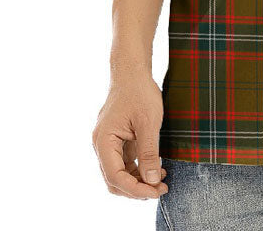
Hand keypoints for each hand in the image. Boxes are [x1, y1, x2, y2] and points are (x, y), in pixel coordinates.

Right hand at [92, 68, 169, 198]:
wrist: (132, 71)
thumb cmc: (139, 92)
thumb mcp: (149, 123)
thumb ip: (148, 153)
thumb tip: (151, 181)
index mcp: (104, 141)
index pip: (115, 176)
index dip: (135, 189)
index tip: (155, 191)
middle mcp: (101, 145)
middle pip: (114, 180)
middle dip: (136, 189)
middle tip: (160, 190)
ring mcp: (108, 143)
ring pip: (119, 173)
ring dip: (138, 181)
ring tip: (161, 182)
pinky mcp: (116, 141)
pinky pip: (124, 163)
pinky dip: (138, 170)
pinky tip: (156, 170)